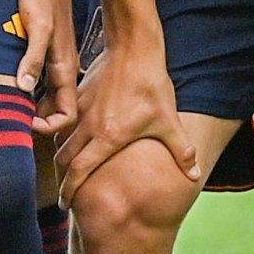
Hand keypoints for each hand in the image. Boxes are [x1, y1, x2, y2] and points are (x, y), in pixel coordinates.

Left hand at [14, 0, 81, 138]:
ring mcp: (54, 65)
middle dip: (38, 121)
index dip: (50, 125)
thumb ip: (33, 59)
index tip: (27, 121)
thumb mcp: (38, 30)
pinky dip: (27, 92)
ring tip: (7, 107)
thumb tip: (24, 88)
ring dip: (31, 108)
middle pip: (56, 111)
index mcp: (65, 69)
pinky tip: (9, 88)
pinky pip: (39, 85)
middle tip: (12, 118)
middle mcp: (62, 71)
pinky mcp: (45, 56)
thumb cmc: (43, 1)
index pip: (68, 113)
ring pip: (46, 99)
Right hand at [60, 40, 192, 197]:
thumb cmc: (152, 85)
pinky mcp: (79, 97)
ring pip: (60, 140)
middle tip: (66, 194)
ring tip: (65, 171)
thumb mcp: (168, 120)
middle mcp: (89, 126)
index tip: (67, 205)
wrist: (134, 49)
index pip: (78, 171)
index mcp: (108, 137)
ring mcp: (81, 110)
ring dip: (61, 158)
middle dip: (61, 179)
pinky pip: (64, 121)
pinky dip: (62, 135)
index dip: (70, 191)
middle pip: (63, 159)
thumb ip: (181, 150)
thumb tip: (193, 175)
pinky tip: (70, 140)